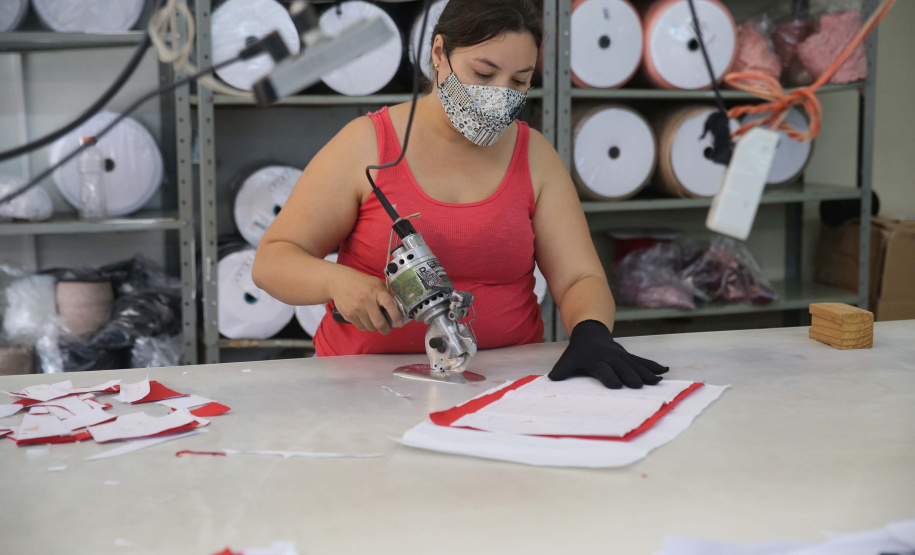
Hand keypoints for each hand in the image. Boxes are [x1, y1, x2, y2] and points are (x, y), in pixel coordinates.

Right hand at [329, 266, 402, 333]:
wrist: (339, 282)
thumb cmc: (362, 283)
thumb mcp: (377, 283)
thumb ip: (387, 294)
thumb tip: (399, 308)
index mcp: (376, 290)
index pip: (389, 304)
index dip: (396, 316)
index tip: (400, 323)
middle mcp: (366, 300)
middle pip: (379, 323)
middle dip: (386, 329)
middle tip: (388, 329)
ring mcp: (356, 309)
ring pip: (370, 327)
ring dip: (375, 328)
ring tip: (375, 322)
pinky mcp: (348, 315)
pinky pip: (361, 327)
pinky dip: (366, 327)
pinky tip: (366, 320)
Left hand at [549, 320, 668, 388]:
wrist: (590, 332)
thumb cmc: (577, 352)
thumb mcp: (567, 360)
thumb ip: (561, 371)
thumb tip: (551, 379)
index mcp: (595, 360)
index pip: (603, 369)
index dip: (609, 377)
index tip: (616, 386)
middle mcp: (610, 357)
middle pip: (621, 367)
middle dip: (630, 375)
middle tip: (638, 385)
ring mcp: (621, 356)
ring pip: (635, 364)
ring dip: (646, 372)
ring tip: (657, 382)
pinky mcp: (628, 356)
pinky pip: (642, 361)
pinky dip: (653, 365)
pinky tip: (665, 371)